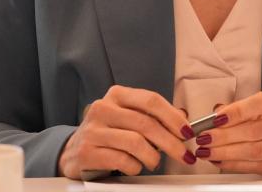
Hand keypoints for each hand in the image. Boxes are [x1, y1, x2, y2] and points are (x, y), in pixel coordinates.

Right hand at [58, 85, 196, 178]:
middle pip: (146, 124)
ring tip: (154, 162)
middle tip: (184, 154)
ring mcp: (94, 130)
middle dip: (171, 142)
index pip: (151, 100)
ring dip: (153, 157)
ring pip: (136, 143)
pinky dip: (135, 167)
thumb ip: (153, 115)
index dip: (173, 117)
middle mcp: (103, 108)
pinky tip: (135, 166)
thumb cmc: (110, 132)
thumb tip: (184, 119)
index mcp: (117, 94)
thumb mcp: (128, 116)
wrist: (74, 151)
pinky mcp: (88, 152)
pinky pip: (122, 160)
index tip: (187, 132)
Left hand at [193, 89, 261, 175]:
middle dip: (225, 136)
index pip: (260, 103)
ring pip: (257, 151)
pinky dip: (237, 165)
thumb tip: (216, 114)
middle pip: (256, 130)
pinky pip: (260, 167)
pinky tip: (222, 161)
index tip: (215, 119)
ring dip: (227, 152)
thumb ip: (242, 109)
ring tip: (208, 152)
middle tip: (205, 139)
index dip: (236, 112)